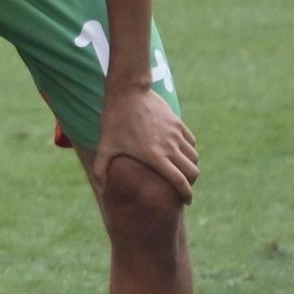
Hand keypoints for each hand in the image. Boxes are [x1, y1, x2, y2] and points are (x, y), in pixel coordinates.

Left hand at [95, 86, 198, 202]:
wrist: (127, 92)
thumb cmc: (114, 120)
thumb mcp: (105, 146)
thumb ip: (101, 169)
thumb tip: (100, 190)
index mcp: (155, 156)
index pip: (179, 181)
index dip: (186, 194)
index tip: (186, 201)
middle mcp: (170, 146)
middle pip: (192, 171)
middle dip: (191, 183)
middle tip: (184, 187)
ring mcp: (176, 134)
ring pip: (194, 157)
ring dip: (191, 166)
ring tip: (182, 171)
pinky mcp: (178, 123)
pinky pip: (191, 142)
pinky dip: (190, 151)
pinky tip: (181, 153)